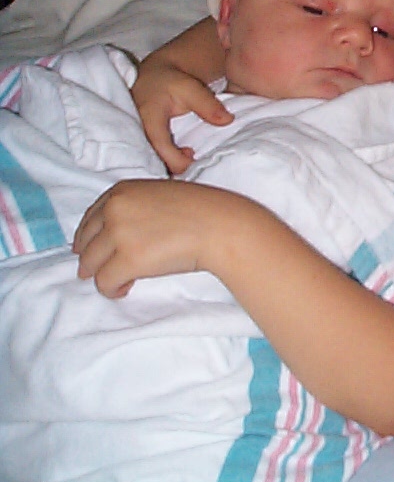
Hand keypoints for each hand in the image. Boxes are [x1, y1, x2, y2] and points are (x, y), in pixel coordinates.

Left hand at [73, 179, 235, 297]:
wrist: (221, 225)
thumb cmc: (200, 210)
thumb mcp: (160, 195)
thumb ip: (135, 207)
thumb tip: (116, 234)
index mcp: (121, 191)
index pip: (89, 219)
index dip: (90, 239)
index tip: (94, 251)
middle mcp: (114, 210)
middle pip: (84, 243)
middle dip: (92, 259)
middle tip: (106, 269)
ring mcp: (119, 234)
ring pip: (89, 265)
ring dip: (102, 275)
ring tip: (121, 280)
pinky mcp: (128, 260)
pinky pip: (104, 283)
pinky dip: (112, 289)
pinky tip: (126, 288)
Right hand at [131, 53, 231, 174]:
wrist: (153, 77)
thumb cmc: (170, 82)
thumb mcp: (190, 88)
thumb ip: (207, 105)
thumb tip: (227, 120)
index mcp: (149, 120)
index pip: (161, 147)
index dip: (178, 161)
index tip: (195, 160)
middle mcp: (138, 133)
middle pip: (154, 161)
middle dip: (174, 168)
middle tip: (194, 162)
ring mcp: (138, 139)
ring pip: (153, 162)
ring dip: (171, 165)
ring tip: (189, 158)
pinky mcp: (143, 142)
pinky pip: (154, 157)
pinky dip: (168, 160)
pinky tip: (182, 157)